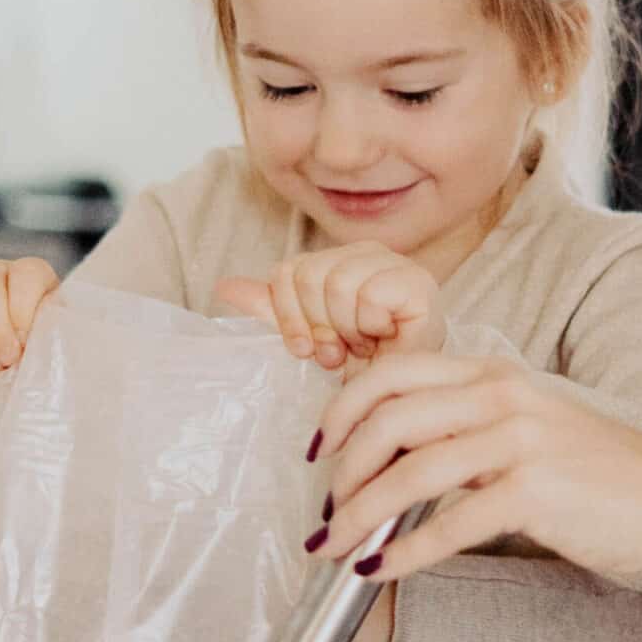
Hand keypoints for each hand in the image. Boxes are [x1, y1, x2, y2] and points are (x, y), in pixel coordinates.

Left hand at [216, 243, 445, 370]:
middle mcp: (366, 252)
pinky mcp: (418, 282)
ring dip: (348, 330)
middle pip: (310, 276)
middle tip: (340, 350)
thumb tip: (223, 288)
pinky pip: (369, 295)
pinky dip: (371, 326)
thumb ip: (272, 307)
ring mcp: (395, 262)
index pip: (288, 271)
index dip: (290, 317)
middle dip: (321, 327)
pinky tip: (385, 337)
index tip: (309, 348)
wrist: (405, 389)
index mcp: (338, 258)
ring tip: (364, 344)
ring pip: (338, 284)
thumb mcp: (308, 334)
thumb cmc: (363, 363)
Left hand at [309, 353, 641, 585]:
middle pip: (387, 419)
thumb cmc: (604, 473)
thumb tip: (395, 460)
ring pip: (409, 472)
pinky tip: (381, 570)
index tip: (319, 452)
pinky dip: (404, 551)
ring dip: (360, 515)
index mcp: (493, 372)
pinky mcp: (536, 491)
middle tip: (325, 512)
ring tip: (336, 548)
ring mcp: (519, 440)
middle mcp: (502, 394)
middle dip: (341, 470)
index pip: (391, 373)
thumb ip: (468, 427)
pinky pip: (449, 523)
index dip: (340, 411)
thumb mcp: (530, 425)